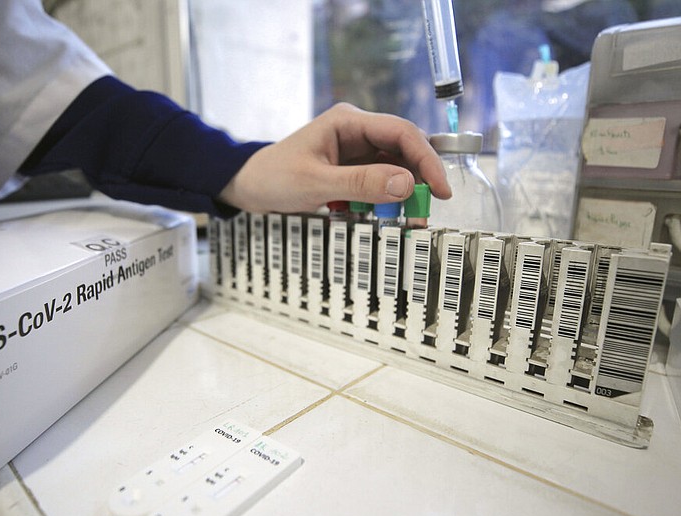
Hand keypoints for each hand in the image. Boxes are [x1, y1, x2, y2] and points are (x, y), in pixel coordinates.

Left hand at [218, 102, 450, 212]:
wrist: (247, 186)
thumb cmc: (273, 178)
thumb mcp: (317, 183)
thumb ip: (361, 183)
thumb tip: (407, 184)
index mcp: (348, 121)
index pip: (401, 133)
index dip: (426, 160)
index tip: (441, 190)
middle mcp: (357, 131)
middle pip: (404, 150)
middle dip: (418, 180)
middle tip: (425, 212)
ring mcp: (355, 150)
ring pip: (395, 169)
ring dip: (404, 194)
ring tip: (409, 220)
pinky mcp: (351, 169)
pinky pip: (379, 182)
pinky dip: (386, 200)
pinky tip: (385, 216)